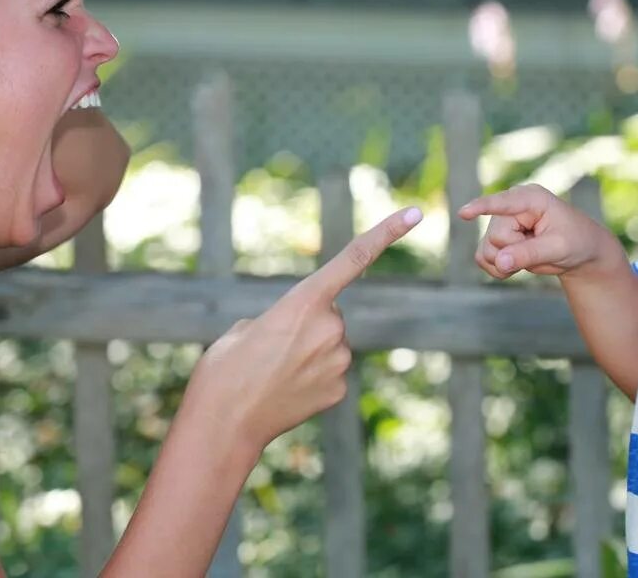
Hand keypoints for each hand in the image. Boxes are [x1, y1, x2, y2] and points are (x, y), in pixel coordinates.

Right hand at [191, 206, 421, 451]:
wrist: (223, 423)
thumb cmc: (225, 369)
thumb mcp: (246, 328)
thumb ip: (282, 318)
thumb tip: (302, 333)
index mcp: (304, 301)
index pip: (353, 258)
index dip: (386, 233)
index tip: (414, 213)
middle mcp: (330, 327)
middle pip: (330, 313)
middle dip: (308, 324)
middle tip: (273, 348)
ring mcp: (338, 360)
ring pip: (330, 344)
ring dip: (308, 352)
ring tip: (275, 372)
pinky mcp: (340, 389)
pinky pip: (330, 372)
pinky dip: (311, 378)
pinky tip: (287, 391)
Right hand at [458, 183, 620, 279]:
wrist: (578, 251)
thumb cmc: (575, 241)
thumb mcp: (558, 247)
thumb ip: (528, 253)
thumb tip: (500, 261)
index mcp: (530, 198)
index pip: (502, 203)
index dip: (482, 207)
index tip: (463, 213)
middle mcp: (510, 207)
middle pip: (495, 237)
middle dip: (515, 252)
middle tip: (540, 251)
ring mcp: (500, 222)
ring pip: (486, 250)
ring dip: (506, 263)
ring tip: (531, 257)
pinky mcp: (495, 239)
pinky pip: (482, 258)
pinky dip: (498, 269)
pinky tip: (517, 265)